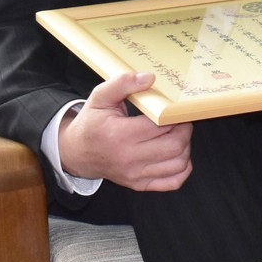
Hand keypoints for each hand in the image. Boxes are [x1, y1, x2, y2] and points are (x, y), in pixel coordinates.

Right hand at [57, 72, 193, 190]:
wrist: (76, 153)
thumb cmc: (91, 124)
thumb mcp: (100, 97)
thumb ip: (122, 83)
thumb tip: (149, 78)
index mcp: (120, 135)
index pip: (161, 125)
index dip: (174, 115)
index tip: (174, 109)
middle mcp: (129, 158)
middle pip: (175, 145)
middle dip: (184, 129)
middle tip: (179, 120)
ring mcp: (135, 174)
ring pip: (178, 164)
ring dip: (185, 147)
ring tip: (177, 134)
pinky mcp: (139, 184)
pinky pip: (172, 181)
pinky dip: (182, 168)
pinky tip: (177, 154)